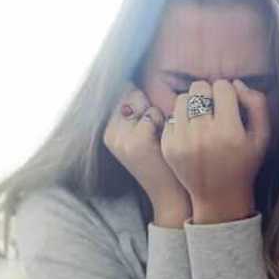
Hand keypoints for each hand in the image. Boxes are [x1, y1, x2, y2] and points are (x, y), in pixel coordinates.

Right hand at [103, 85, 190, 227]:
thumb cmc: (163, 162)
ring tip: (162, 138)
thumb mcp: (141, 138)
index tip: (152, 123)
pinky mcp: (137, 142)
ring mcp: (122, 139)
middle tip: (157, 133)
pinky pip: (153, 114)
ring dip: (158, 115)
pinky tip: (166, 142)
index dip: (142, 102)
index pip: (122, 95)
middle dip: (149, 107)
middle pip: (131, 96)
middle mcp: (110, 134)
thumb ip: (134, 112)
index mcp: (108, 132)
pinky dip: (164, 123)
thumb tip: (132, 83)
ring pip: (143, 104)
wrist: (170, 195)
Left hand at [161, 79, 269, 224]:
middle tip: (214, 108)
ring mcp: (182, 141)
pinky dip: (181, 121)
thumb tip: (236, 83)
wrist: (219, 196)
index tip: (230, 104)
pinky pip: (170, 117)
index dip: (228, 92)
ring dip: (193, 104)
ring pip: (182, 99)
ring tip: (202, 118)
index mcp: (229, 131)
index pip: (222, 87)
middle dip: (208, 93)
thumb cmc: (245, 163)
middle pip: (199, 88)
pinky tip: (191, 133)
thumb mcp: (263, 136)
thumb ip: (257, 104)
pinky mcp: (168, 147)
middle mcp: (202, 135)